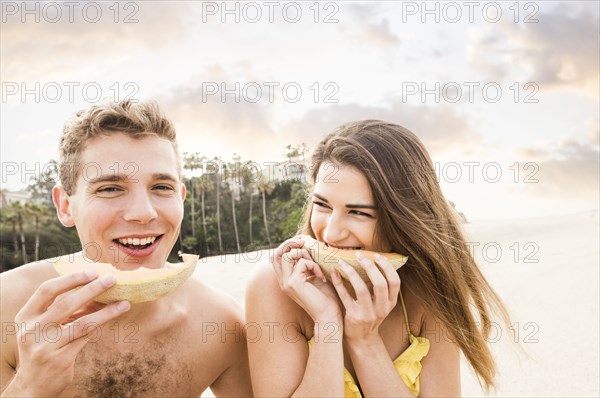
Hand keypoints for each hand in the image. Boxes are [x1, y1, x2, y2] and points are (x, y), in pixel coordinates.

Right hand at [8, 271, 129, 396]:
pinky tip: (116, 315)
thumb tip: (96, 288)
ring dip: (106, 311)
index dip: (70, 279)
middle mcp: (32, 330)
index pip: (46, 290)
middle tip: (112, 279)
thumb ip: (64, 309)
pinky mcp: (60, 359)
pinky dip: (102, 324)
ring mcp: (45, 346)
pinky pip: (87, 337)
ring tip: (124, 302)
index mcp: (25, 317)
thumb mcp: (44, 327)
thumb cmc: (43, 348)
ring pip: (82, 323)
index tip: (91, 272)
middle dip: (92, 289)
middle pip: (66, 304)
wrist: (32, 385)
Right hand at [272, 237, 341, 322]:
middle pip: (277, 254)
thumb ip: (307, 263)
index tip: (301, 241)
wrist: (329, 316)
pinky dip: (314, 265)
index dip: (286, 246)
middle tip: (303, 241)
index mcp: (286, 280)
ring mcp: (287, 283)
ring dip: (304, 255)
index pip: (277, 258)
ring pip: (287, 256)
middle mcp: (283, 282)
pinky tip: (321, 277)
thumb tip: (305, 246)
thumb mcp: (315, 276)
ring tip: (317, 266)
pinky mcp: (294, 283)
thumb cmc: (326, 298)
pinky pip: (302, 263)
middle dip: (290, 243)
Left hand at [331, 252, 400, 342]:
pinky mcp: (353, 317)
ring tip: (343, 262)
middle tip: (359, 255)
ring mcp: (368, 314)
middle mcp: (382, 309)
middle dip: (370, 267)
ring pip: (362, 290)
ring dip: (352, 273)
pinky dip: (339, 283)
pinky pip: (345, 296)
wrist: (361, 338)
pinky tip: (335, 273)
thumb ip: (381, 286)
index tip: (377, 256)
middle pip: (380, 284)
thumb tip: (375, 259)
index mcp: (390, 303)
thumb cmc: (370, 314)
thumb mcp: (381, 303)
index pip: (395, 282)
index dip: (387, 267)